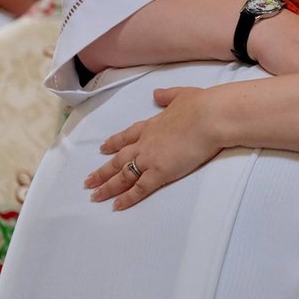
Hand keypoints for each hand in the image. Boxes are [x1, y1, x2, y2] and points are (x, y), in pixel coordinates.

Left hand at [85, 86, 229, 209]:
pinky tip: (116, 206)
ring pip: (123, 175)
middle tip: (88, 181)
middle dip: (102, 171)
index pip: (127, 136)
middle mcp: (145, 143)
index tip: (102, 148)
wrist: (209, 117)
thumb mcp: (182, 95)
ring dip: (108, 187)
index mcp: (151, 125)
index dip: (114, 143)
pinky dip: (127, 198)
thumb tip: (157, 93)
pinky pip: (139, 188)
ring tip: (94, 196)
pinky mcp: (160, 172)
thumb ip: (167, 96)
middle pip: (119, 159)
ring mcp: (150, 158)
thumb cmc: (201, 105)